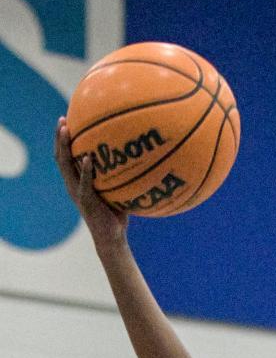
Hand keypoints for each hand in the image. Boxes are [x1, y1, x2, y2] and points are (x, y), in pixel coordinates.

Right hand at [54, 116, 128, 249]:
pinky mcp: (86, 201)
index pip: (65, 157)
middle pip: (60, 157)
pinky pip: (84, 183)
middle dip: (59, 137)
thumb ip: (117, 175)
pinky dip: (85, 170)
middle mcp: (73, 185)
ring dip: (64, 147)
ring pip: (65, 166)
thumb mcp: (116, 190)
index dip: (62, 140)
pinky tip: (87, 158)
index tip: (66, 121)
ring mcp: (77, 192)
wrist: (113, 237)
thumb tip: (135, 157)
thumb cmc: (117, 214)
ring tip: (66, 131)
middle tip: (62, 119)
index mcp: (77, 181)